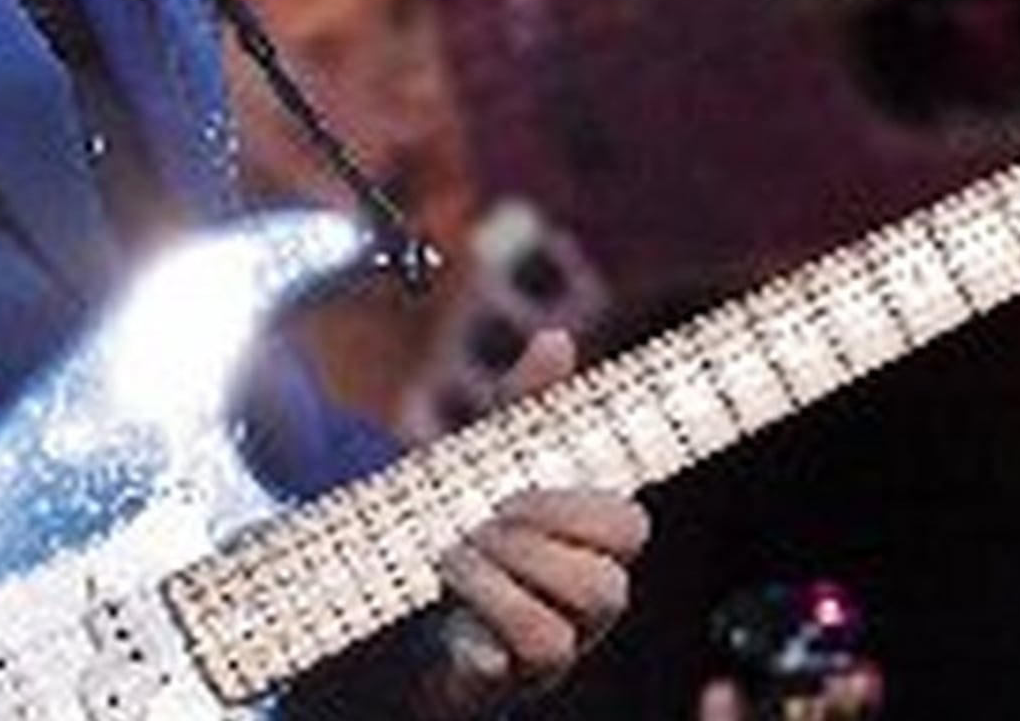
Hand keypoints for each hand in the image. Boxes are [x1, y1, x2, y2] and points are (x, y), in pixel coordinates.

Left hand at [417, 330, 648, 716]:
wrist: (390, 604)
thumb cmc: (455, 526)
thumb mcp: (483, 460)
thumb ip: (521, 405)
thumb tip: (556, 339)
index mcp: (589, 549)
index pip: (629, 527)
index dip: (576, 506)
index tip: (514, 490)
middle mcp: (586, 605)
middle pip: (611, 577)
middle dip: (541, 538)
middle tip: (483, 523)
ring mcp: (557, 648)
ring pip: (578, 614)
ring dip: (509, 576)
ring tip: (456, 557)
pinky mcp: (517, 680)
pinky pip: (539, 650)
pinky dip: (491, 617)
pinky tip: (453, 601)